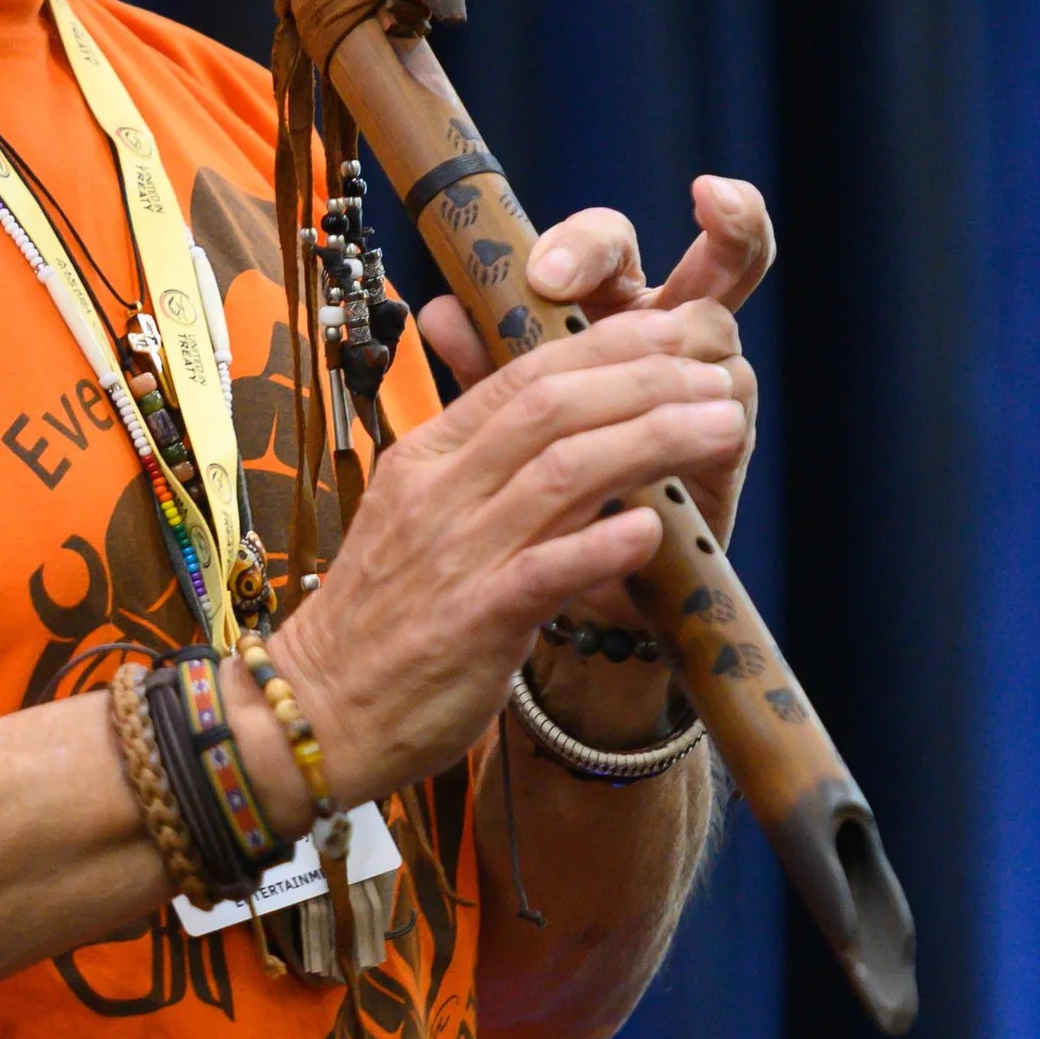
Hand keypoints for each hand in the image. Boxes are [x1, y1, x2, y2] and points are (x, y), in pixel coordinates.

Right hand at [250, 298, 748, 814]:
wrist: (317, 707)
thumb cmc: (381, 614)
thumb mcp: (420, 514)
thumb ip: (486, 464)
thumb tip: (561, 417)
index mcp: (428, 455)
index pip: (523, 375)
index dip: (608, 346)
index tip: (673, 331)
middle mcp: (440, 490)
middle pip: (552, 407)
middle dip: (646, 379)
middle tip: (718, 370)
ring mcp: (455, 554)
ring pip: (563, 474)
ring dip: (653, 439)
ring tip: (722, 426)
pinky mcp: (472, 623)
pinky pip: (545, 572)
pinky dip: (604, 545)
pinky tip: (657, 530)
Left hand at [414, 174, 771, 544]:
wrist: (554, 566)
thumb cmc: (527, 470)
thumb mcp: (493, 411)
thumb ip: (478, 362)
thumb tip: (440, 312)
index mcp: (603, 308)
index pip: (608, 243)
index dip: (586, 243)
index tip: (549, 271)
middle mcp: (664, 336)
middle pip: (719, 257)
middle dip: (734, 220)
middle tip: (715, 197)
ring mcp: (703, 389)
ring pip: (721, 331)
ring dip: (693, 338)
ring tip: (663, 354)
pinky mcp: (722, 449)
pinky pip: (731, 413)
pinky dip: (705, 415)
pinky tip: (688, 419)